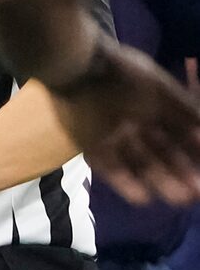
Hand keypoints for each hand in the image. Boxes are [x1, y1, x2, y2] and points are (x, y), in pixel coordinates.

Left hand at [48, 42, 199, 206]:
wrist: (82, 70)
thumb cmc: (127, 77)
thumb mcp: (163, 92)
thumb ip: (186, 112)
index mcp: (154, 105)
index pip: (179, 135)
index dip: (193, 154)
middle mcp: (136, 122)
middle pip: (162, 152)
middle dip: (180, 171)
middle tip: (194, 193)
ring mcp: (113, 135)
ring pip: (140, 163)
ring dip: (160, 181)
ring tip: (179, 198)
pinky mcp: (91, 146)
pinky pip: (111, 168)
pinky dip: (126, 183)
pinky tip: (143, 198)